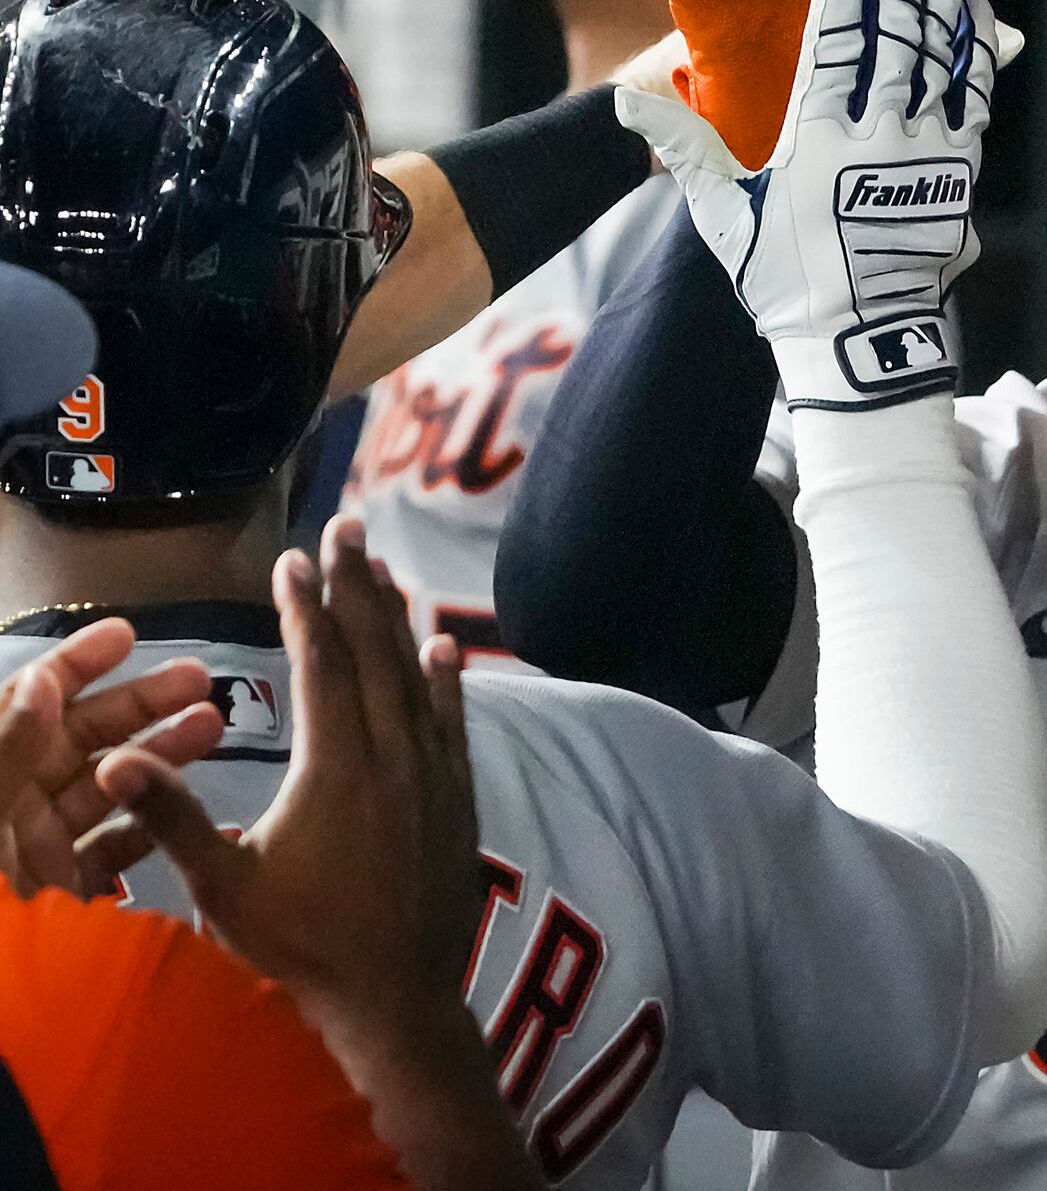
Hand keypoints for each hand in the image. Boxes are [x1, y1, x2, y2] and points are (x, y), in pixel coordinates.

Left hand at [0, 619, 219, 898]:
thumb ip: (6, 755)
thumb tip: (42, 681)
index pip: (26, 708)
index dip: (72, 665)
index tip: (129, 633)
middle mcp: (8, 814)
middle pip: (73, 742)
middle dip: (136, 705)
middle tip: (202, 679)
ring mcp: (36, 859)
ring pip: (105, 791)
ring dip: (160, 756)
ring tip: (215, 726)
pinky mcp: (68, 903)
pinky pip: (117, 853)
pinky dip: (159, 827)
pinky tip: (203, 809)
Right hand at [98, 518, 480, 1053]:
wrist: (395, 995)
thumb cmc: (302, 943)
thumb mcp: (224, 885)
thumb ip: (170, 819)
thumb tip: (112, 761)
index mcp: (334, 766)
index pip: (319, 664)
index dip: (305, 606)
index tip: (292, 557)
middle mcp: (392, 754)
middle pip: (373, 651)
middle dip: (356, 586)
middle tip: (348, 526)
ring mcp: (433, 772)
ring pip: (416, 676)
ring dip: (398, 618)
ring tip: (383, 567)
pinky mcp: (458, 795)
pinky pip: (452, 719)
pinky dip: (447, 678)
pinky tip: (445, 644)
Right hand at [621, 0, 1000, 409]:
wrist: (861, 339)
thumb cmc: (783, 277)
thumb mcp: (723, 214)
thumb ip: (682, 150)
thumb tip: (624, 100)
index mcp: (818, 141)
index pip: (835, 41)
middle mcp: (880, 137)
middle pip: (896, 28)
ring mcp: (929, 150)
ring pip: (941, 47)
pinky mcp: (962, 167)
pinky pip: (976, 88)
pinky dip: (974, 36)